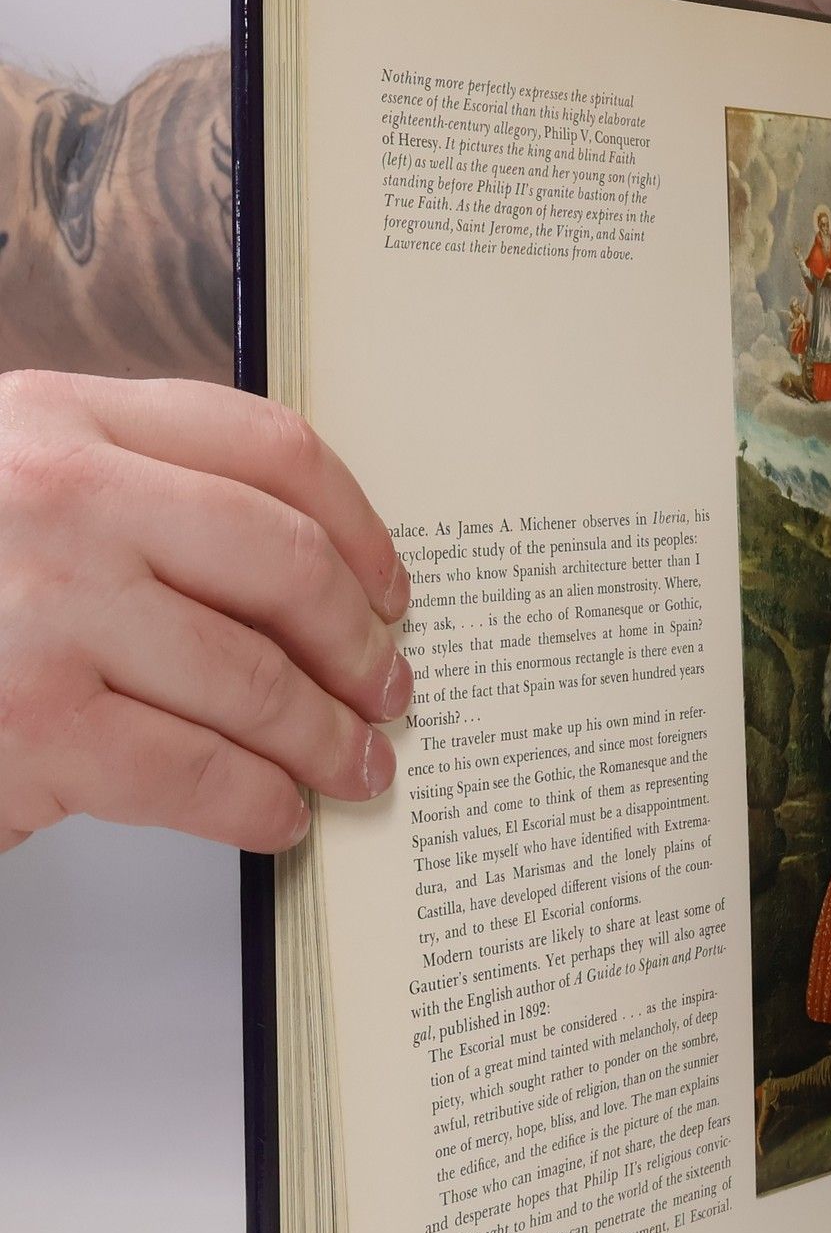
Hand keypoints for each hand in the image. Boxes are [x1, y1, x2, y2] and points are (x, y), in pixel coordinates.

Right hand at [0, 370, 410, 854]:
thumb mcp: (11, 488)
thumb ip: (129, 493)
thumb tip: (300, 573)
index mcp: (62, 420)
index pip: (267, 449)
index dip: (357, 526)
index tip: (391, 584)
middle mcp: (61, 499)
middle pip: (284, 564)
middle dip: (358, 641)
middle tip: (387, 686)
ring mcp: (46, 611)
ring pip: (254, 678)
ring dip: (326, 737)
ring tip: (354, 764)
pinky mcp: (33, 724)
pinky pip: (197, 770)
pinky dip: (258, 801)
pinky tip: (276, 812)